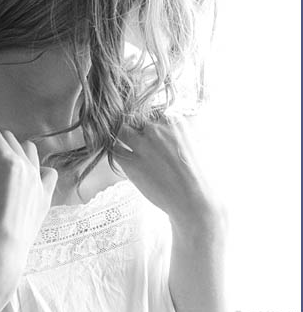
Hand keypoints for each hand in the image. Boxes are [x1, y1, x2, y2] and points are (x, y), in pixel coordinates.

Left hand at [114, 116, 224, 231]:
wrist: (194, 200)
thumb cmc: (197, 174)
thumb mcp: (194, 141)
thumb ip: (178, 129)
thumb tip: (170, 124)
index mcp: (173, 121)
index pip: (152, 111)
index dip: (149, 123)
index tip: (150, 132)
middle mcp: (156, 129)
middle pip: (135, 117)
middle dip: (136, 127)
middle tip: (139, 140)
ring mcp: (142, 145)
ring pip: (121, 130)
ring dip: (123, 137)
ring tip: (127, 146)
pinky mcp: (130, 163)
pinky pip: (113, 149)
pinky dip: (115, 151)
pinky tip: (123, 158)